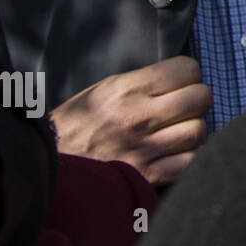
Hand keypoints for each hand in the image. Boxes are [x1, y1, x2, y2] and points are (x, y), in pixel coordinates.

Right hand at [50, 56, 211, 186]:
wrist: (44, 167)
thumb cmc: (74, 126)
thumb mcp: (101, 91)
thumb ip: (142, 83)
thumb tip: (180, 77)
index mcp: (125, 88)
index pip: (187, 69)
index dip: (188, 75)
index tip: (179, 84)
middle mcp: (137, 116)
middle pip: (201, 98)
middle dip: (195, 101)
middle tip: (182, 108)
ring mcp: (143, 148)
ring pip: (198, 130)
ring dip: (191, 131)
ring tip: (175, 133)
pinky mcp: (145, 176)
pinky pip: (189, 162)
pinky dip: (186, 159)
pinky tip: (172, 155)